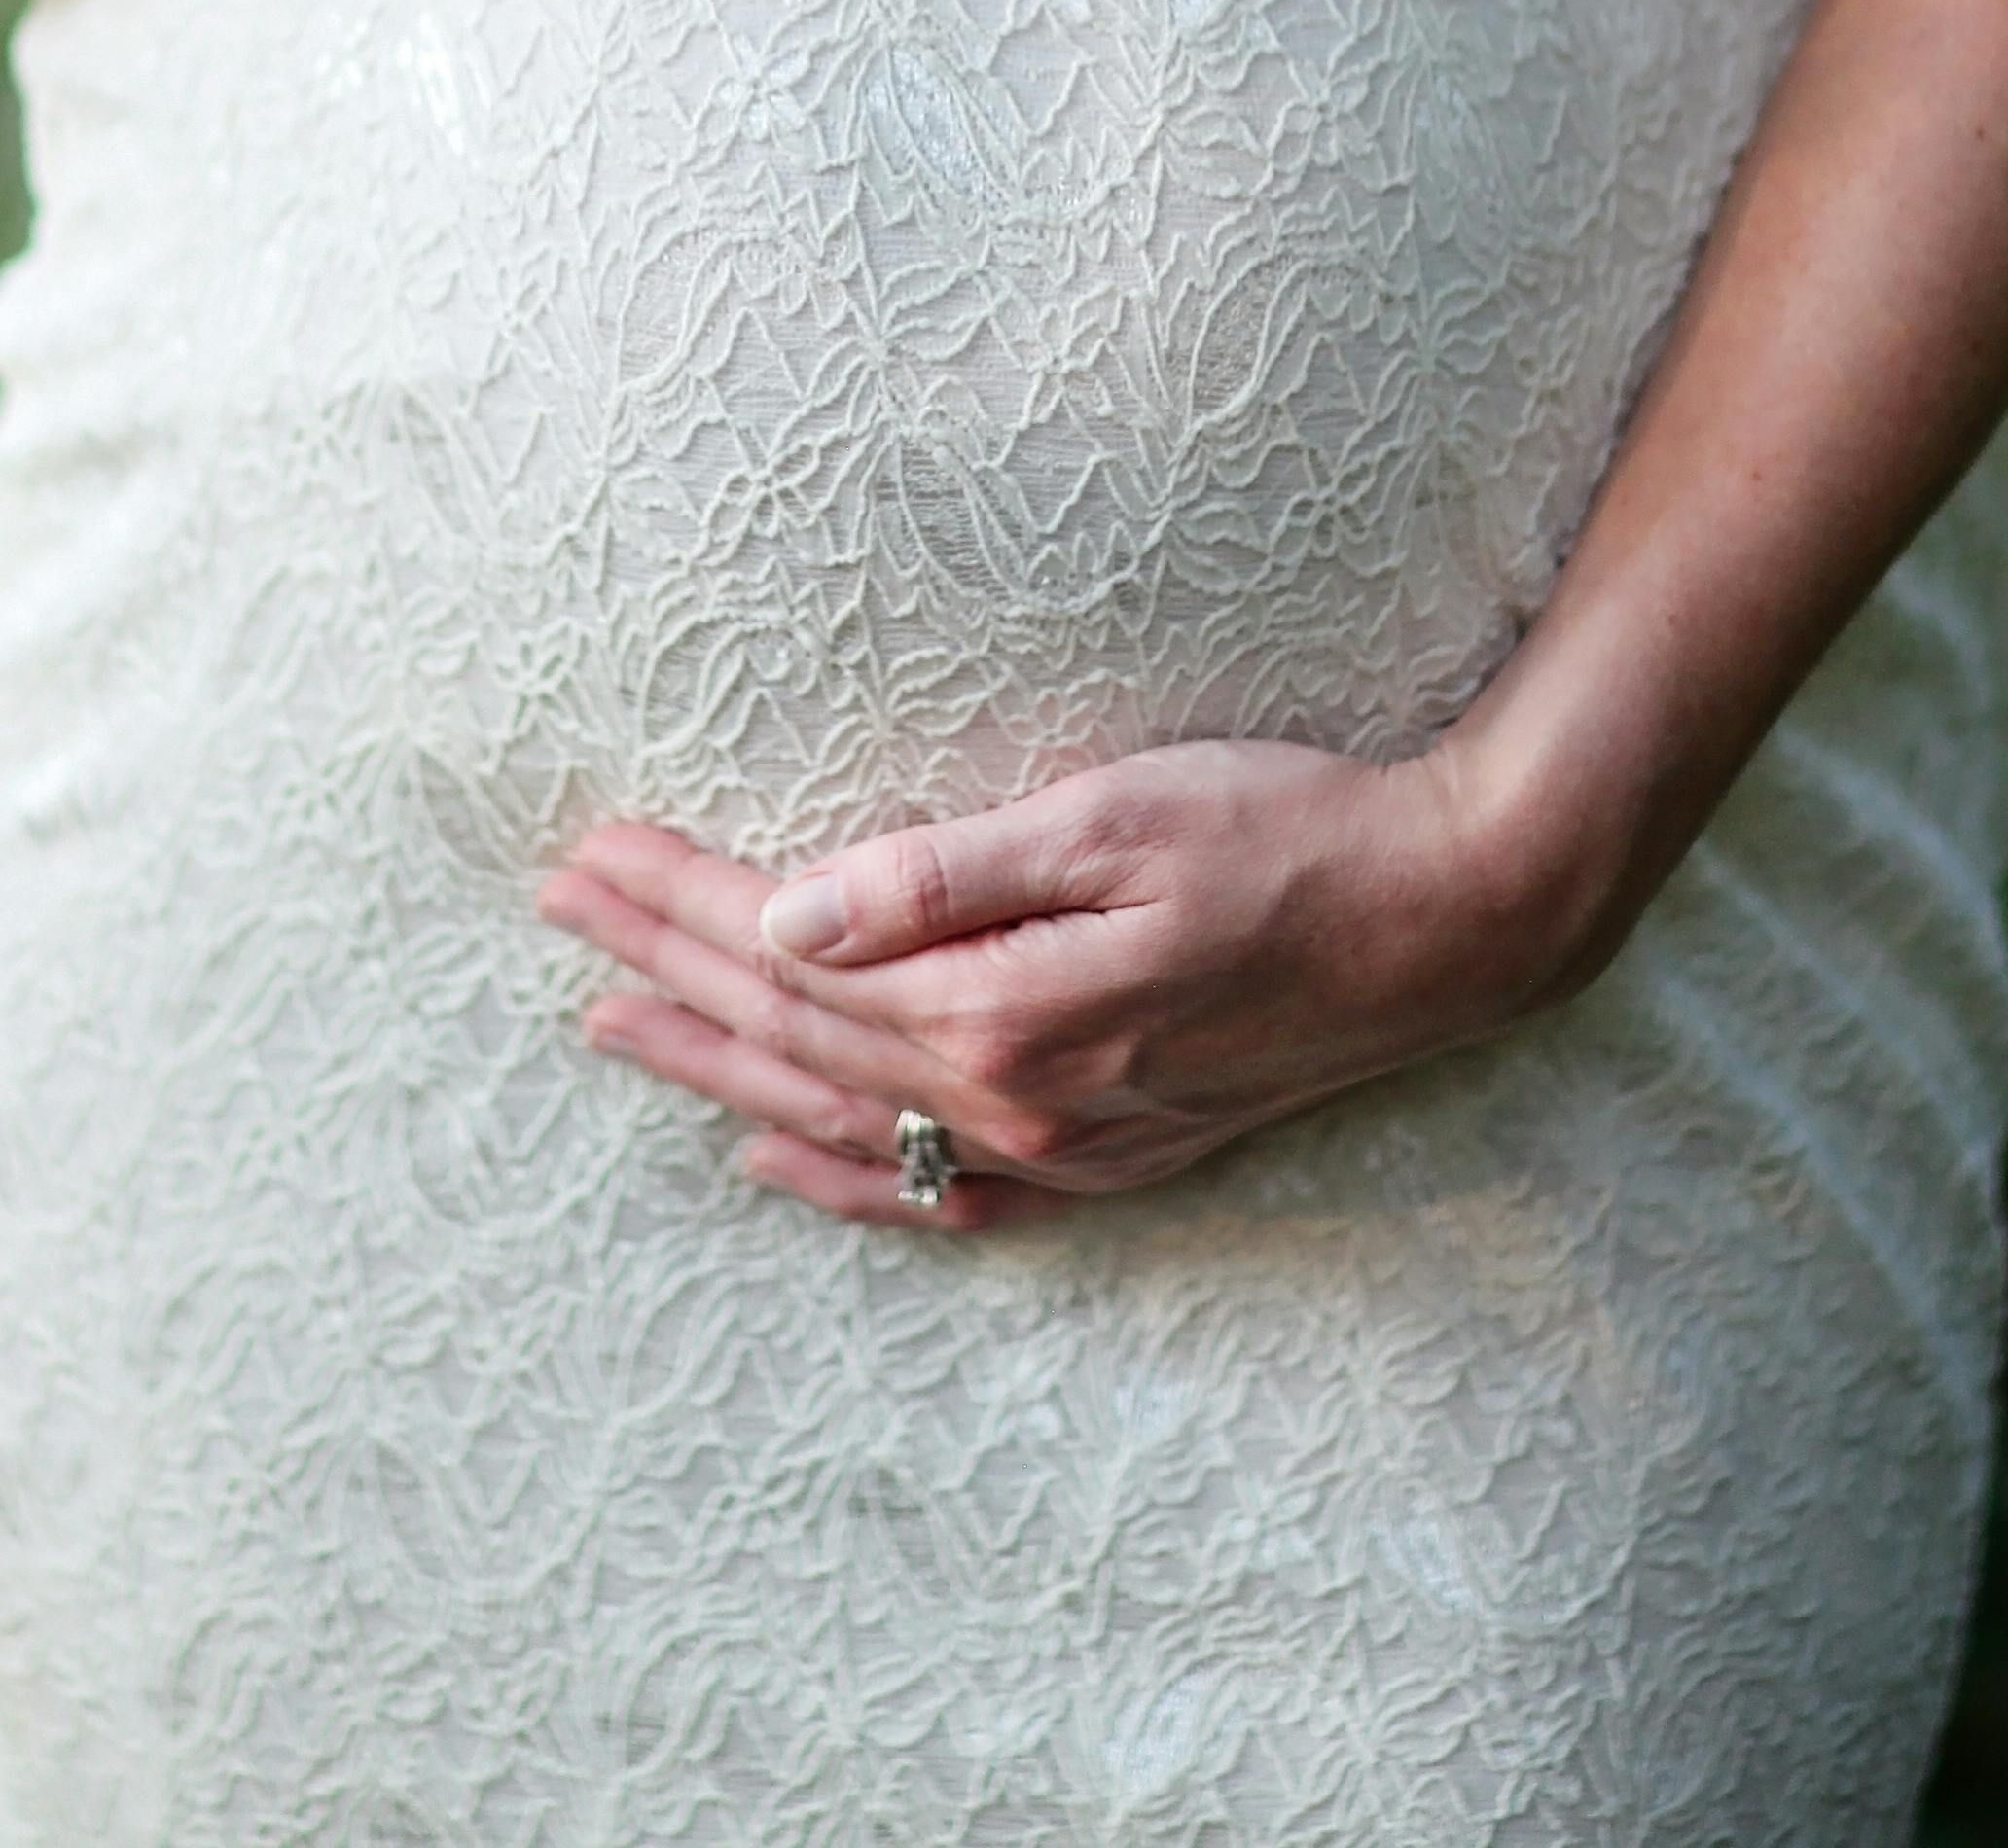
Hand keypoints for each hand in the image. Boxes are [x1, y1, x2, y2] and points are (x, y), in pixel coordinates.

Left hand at [534, 738, 1589, 1234]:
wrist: (1450, 918)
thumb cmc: (1289, 832)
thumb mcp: (1114, 816)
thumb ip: (944, 876)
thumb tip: (790, 911)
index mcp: (1000, 1007)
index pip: (788, 946)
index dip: (678, 897)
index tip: (586, 850)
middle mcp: (1015, 1097)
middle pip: (793, 1030)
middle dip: (664, 967)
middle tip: (557, 911)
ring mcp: (1061, 1142)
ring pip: (840, 1107)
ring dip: (718, 1061)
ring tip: (611, 1023)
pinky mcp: (1108, 1153)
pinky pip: (939, 1191)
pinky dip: (840, 1176)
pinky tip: (769, 1155)